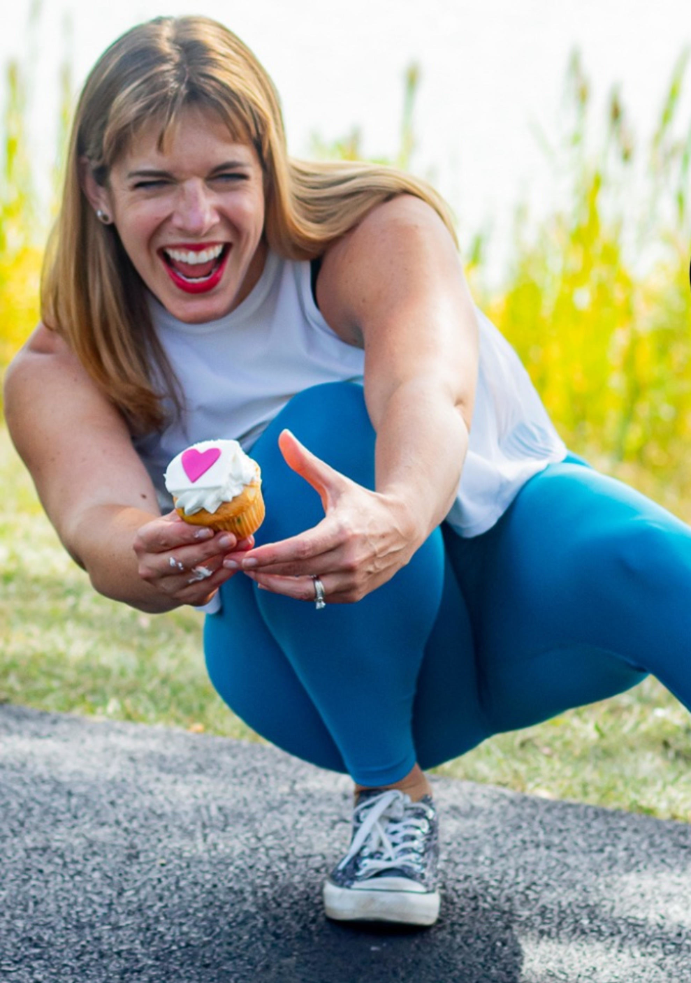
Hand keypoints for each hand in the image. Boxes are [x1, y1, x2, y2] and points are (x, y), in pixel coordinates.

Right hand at [133, 511, 253, 606]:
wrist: (165, 562)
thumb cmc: (174, 533)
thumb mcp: (176, 519)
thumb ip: (192, 514)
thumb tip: (218, 506)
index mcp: (144, 542)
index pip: (165, 538)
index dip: (187, 534)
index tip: (208, 529)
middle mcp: (150, 568)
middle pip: (181, 559)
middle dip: (209, 548)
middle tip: (230, 538)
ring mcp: (166, 587)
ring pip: (197, 575)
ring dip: (222, 560)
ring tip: (241, 545)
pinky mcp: (185, 598)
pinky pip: (208, 587)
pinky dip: (225, 573)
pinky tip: (237, 560)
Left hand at [226, 429, 420, 604]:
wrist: (404, 527)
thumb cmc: (364, 503)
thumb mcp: (336, 482)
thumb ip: (306, 463)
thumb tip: (283, 435)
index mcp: (343, 530)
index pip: (301, 549)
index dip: (271, 556)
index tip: (245, 557)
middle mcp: (349, 559)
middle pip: (298, 570)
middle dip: (263, 569)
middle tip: (234, 564)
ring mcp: (354, 579)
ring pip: (306, 591)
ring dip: (275, 585)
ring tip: (251, 574)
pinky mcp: (355, 593)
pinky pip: (318, 597)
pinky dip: (294, 592)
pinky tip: (273, 581)